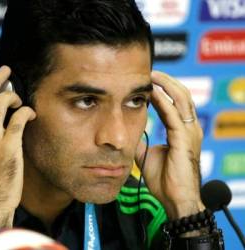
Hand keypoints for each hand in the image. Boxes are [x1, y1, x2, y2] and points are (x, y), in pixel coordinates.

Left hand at [135, 71, 204, 219]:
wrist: (174, 198)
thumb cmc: (164, 179)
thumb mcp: (147, 155)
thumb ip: (141, 141)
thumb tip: (129, 133)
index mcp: (181, 130)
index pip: (174, 102)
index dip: (162, 89)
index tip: (147, 80)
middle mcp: (189, 128)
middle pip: (181, 94)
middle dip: (166, 81)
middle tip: (150, 71)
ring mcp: (189, 132)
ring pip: (181, 99)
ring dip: (166, 85)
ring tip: (151, 75)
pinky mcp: (184, 140)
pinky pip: (174, 115)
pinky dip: (163, 102)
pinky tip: (152, 93)